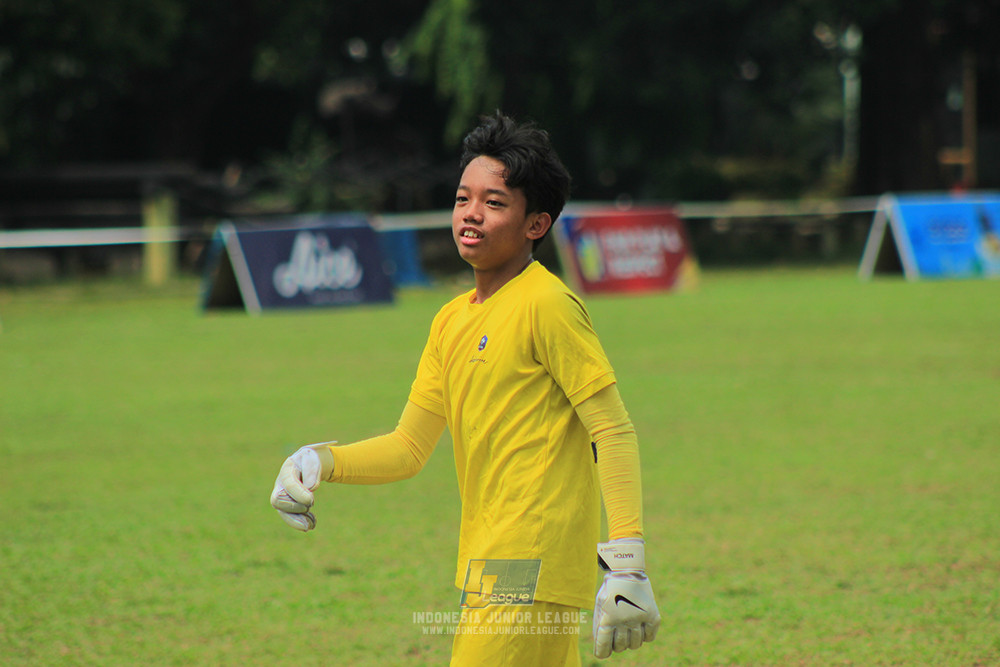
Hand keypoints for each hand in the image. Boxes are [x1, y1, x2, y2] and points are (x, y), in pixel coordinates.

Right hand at [270, 442, 335, 530]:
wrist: (307, 465)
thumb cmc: (310, 461)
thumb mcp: (312, 460)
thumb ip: (312, 471)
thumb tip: (311, 487)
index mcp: (287, 471)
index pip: (288, 484)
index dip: (298, 494)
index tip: (311, 500)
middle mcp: (280, 485)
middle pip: (277, 501)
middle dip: (294, 508)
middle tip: (310, 505)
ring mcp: (282, 496)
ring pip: (282, 513)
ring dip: (297, 521)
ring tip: (312, 524)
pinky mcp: (287, 506)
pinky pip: (289, 517)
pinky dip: (300, 523)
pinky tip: (311, 523)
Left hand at [593, 539, 660, 658]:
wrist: (627, 570)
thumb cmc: (611, 589)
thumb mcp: (600, 604)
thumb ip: (600, 624)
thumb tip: (601, 646)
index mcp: (608, 618)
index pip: (604, 645)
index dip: (602, 652)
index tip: (602, 653)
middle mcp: (624, 620)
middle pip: (620, 646)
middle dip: (616, 645)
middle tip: (617, 636)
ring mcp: (639, 618)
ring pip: (635, 644)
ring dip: (630, 641)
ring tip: (628, 631)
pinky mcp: (652, 615)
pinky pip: (650, 637)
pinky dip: (645, 636)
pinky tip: (640, 627)